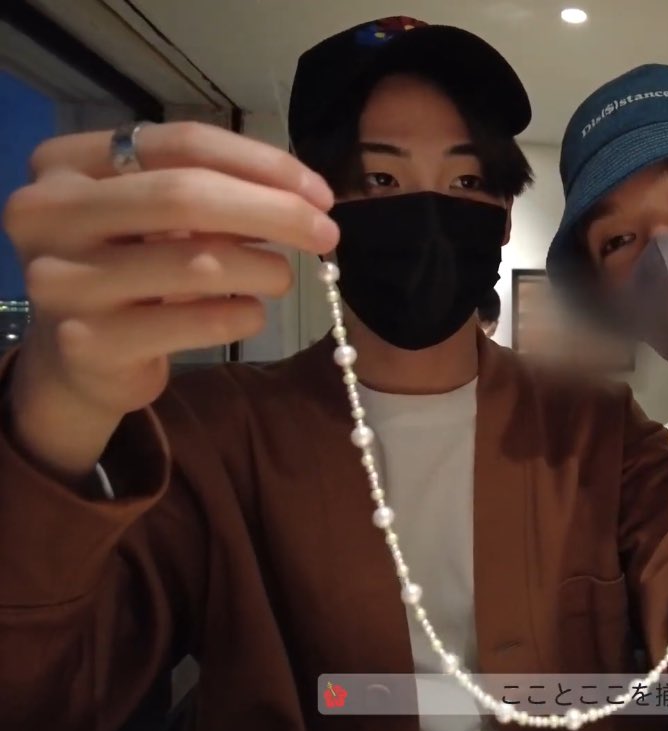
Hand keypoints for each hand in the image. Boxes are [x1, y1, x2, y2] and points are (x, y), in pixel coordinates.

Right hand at [2, 122, 338, 474]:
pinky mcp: (91, 344)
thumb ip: (211, 198)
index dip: (263, 165)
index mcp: (67, 164)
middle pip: (187, 196)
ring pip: (198, 262)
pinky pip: (198, 321)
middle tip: (327, 233)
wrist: (76, 359)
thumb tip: (305, 198)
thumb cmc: (127, 274)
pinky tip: (250, 313)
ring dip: (264, 269)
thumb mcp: (154, 222)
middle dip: (276, 212)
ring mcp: (65, 282)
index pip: (183, 145)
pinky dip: (243, 314)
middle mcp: (51, 215)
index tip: (319, 192)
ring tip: (281, 277)